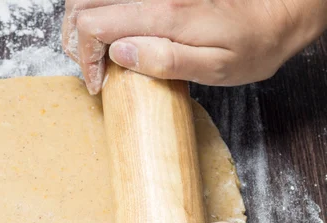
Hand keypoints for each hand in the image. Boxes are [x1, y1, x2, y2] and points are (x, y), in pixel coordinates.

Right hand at [62, 0, 326, 93]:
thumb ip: (166, 60)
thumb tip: (120, 52)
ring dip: (81, 21)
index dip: (85, 57)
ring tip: (92, 50)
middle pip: (84, 4)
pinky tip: (105, 28)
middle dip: (75, 40)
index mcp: (165, 14)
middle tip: (90, 68)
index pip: (94, 24)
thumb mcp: (216, 68)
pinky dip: (97, 10)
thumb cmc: (251, 47)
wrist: (278, 15)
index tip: (98, 82)